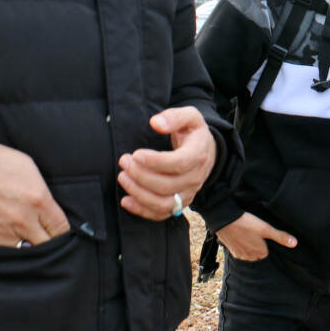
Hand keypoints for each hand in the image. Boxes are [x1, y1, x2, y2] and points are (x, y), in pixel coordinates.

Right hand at [0, 143, 69, 246]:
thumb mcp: (29, 169)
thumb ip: (42, 193)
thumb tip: (49, 209)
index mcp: (38, 200)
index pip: (61, 228)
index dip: (63, 232)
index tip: (60, 232)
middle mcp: (23, 220)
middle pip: (46, 245)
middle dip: (48, 241)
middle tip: (45, 237)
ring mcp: (3, 232)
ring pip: (25, 251)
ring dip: (27, 245)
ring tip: (25, 236)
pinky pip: (3, 251)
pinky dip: (7, 245)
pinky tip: (7, 236)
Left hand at [117, 106, 216, 220]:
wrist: (206, 151)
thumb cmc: (193, 132)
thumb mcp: (190, 116)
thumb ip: (174, 117)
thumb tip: (155, 123)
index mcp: (198, 154)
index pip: (178, 163)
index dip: (156, 162)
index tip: (136, 154)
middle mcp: (195, 177)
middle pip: (167, 185)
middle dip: (141, 176)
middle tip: (124, 161)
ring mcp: (188, 193)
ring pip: (163, 203)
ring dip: (139, 194)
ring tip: (123, 177)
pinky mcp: (179, 203)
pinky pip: (161, 213)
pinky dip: (142, 210)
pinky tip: (126, 200)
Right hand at [215, 212, 296, 260]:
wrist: (225, 221)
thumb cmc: (247, 224)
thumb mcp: (266, 229)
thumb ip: (280, 236)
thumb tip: (295, 243)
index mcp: (260, 253)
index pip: (267, 251)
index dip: (265, 242)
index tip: (262, 234)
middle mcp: (250, 257)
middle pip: (258, 253)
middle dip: (257, 245)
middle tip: (254, 232)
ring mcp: (240, 255)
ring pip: (248, 252)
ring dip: (248, 245)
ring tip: (247, 233)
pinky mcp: (231, 251)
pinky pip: (239, 251)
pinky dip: (240, 245)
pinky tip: (239, 235)